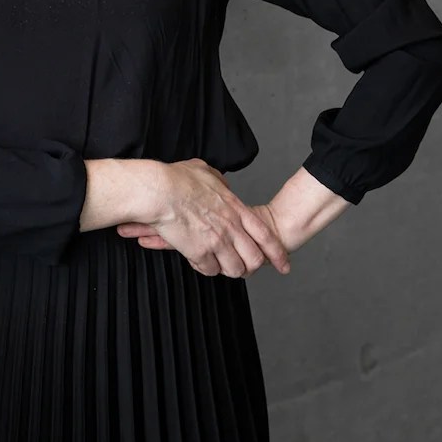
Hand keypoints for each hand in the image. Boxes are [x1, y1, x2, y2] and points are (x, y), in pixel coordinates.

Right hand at [116, 158, 290, 278]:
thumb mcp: (206, 172)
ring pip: (234, 268)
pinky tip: (199, 259)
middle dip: (251, 266)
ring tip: (219, 263)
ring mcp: (216, 240)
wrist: (159, 191)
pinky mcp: (199, 252)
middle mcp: (230, 226)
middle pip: (254, 258)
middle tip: (244, 267)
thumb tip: (222, 184)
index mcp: (234, 207)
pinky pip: (210, 270)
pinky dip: (206, 268)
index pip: (265, 235)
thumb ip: (219, 181)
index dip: (276, 253)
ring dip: (228, 268)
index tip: (283, 264)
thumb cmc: (177, 179)